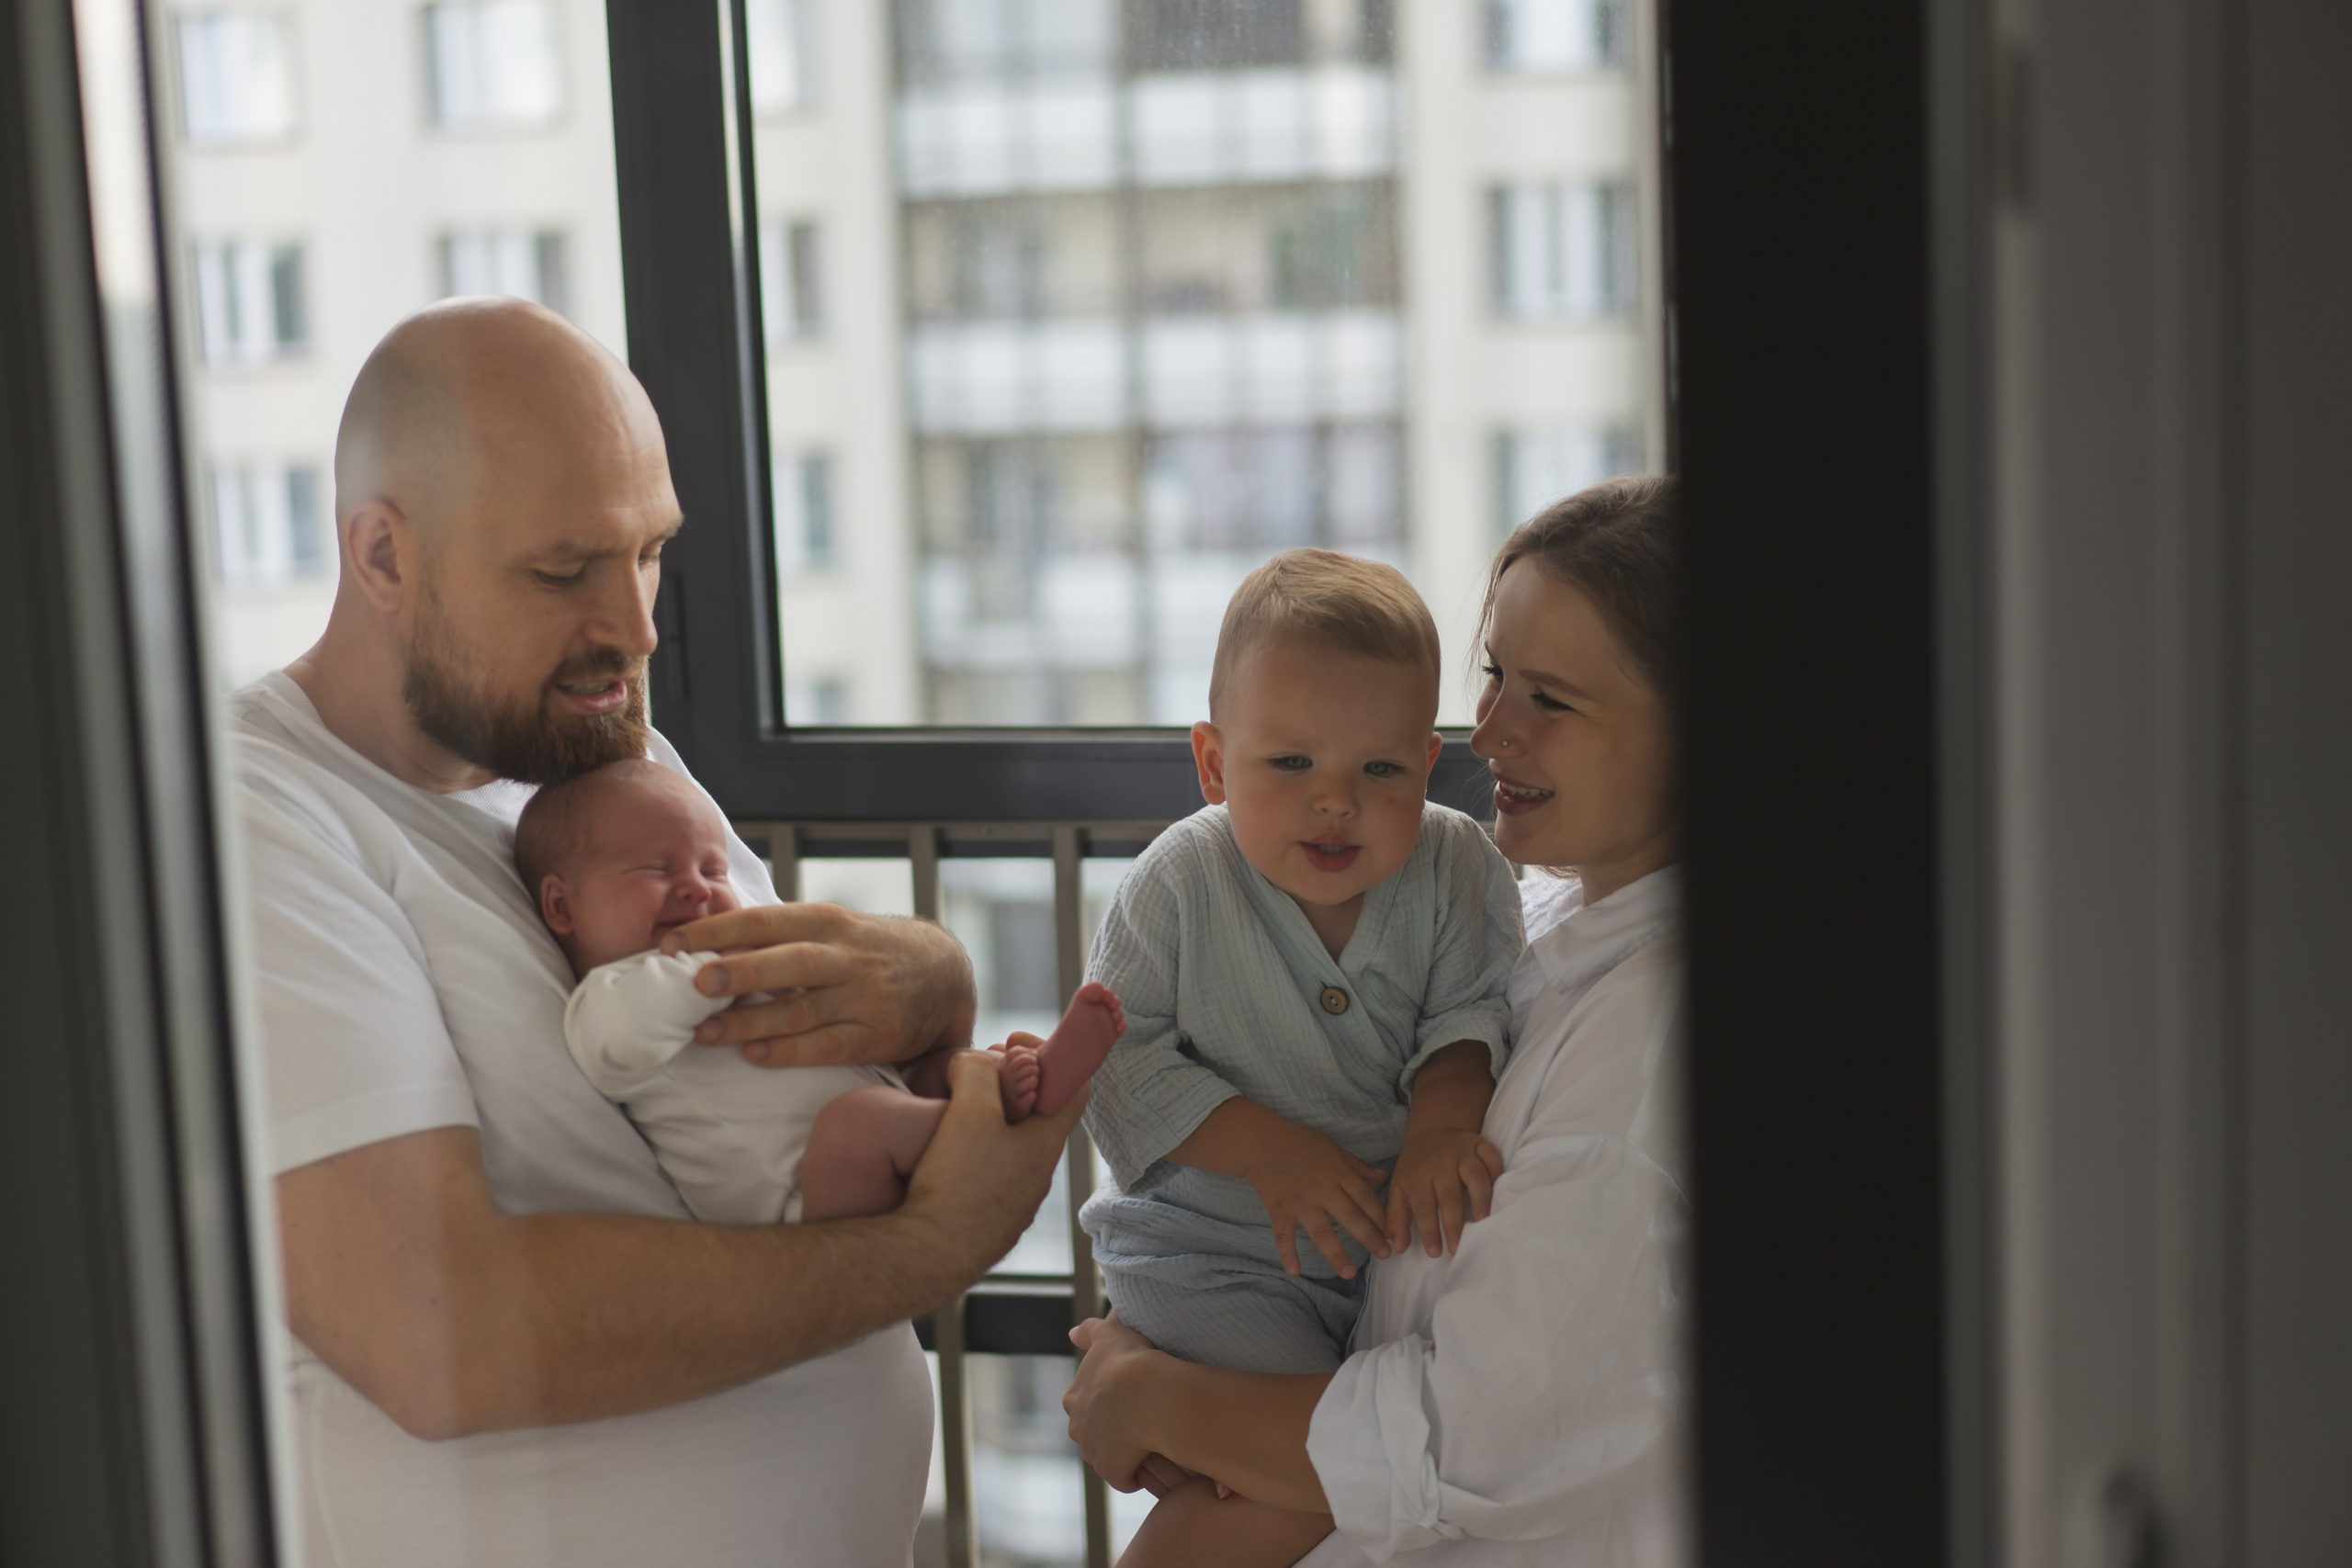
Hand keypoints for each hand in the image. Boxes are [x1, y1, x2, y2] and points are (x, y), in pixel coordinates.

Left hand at [659, 902, 974, 1066]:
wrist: (944, 975)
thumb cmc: (866, 950)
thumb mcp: (831, 927)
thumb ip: (779, 936)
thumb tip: (704, 944)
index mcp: (827, 921)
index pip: (767, 920)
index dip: (719, 930)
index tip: (672, 944)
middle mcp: (847, 956)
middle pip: (789, 962)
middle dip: (741, 971)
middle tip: (694, 982)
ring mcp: (864, 998)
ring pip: (803, 1010)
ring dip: (751, 1022)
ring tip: (705, 1032)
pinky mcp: (877, 1036)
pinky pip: (828, 1045)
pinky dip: (789, 1052)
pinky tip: (755, 1055)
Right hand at [899, 1051, 1087, 1281]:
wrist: (927, 1256)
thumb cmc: (956, 1182)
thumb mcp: (969, 1107)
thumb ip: (978, 1070)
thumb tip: (974, 1062)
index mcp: (1044, 1145)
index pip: (1075, 1087)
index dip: (1050, 1055)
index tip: (1013, 1043)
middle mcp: (1036, 1177)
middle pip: (1036, 1115)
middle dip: (1008, 1086)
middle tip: (973, 1072)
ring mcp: (1012, 1205)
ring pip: (1009, 1147)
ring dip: (987, 1120)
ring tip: (951, 1109)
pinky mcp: (985, 1222)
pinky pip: (987, 1174)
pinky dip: (971, 1151)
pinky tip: (940, 1151)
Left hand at [1065, 1312, 1166, 1491]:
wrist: (1145, 1391)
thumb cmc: (1127, 1359)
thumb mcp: (1107, 1333)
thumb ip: (1089, 1331)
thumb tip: (1072, 1333)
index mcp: (1074, 1398)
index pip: (1086, 1405)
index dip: (1108, 1402)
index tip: (1128, 1398)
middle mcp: (1078, 1427)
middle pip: (1093, 1432)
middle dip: (1111, 1430)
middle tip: (1140, 1420)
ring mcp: (1093, 1451)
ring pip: (1108, 1455)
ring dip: (1124, 1451)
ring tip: (1150, 1440)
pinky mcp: (1111, 1470)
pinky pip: (1124, 1477)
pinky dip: (1136, 1473)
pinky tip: (1153, 1459)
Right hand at [1240, 1123, 1391, 1277]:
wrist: (1261, 1141)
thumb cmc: (1300, 1142)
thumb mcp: (1333, 1148)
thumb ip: (1357, 1166)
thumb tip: (1382, 1177)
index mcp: (1338, 1173)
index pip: (1365, 1199)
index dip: (1381, 1217)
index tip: (1393, 1234)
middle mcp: (1322, 1190)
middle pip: (1350, 1217)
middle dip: (1369, 1237)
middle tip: (1384, 1255)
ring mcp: (1300, 1202)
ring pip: (1322, 1232)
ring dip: (1337, 1254)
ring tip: (1349, 1273)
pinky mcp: (1280, 1210)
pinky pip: (1284, 1235)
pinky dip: (1287, 1253)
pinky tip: (1294, 1271)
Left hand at [1385, 1126, 1504, 1256]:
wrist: (1431, 1130)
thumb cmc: (1416, 1167)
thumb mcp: (1399, 1189)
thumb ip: (1397, 1218)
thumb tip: (1398, 1248)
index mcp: (1418, 1174)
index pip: (1423, 1206)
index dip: (1429, 1230)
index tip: (1435, 1253)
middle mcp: (1440, 1162)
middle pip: (1449, 1194)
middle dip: (1453, 1223)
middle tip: (1458, 1247)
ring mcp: (1462, 1151)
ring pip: (1474, 1175)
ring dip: (1480, 1198)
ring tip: (1484, 1221)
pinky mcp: (1479, 1143)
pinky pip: (1492, 1158)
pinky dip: (1497, 1173)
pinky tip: (1500, 1192)